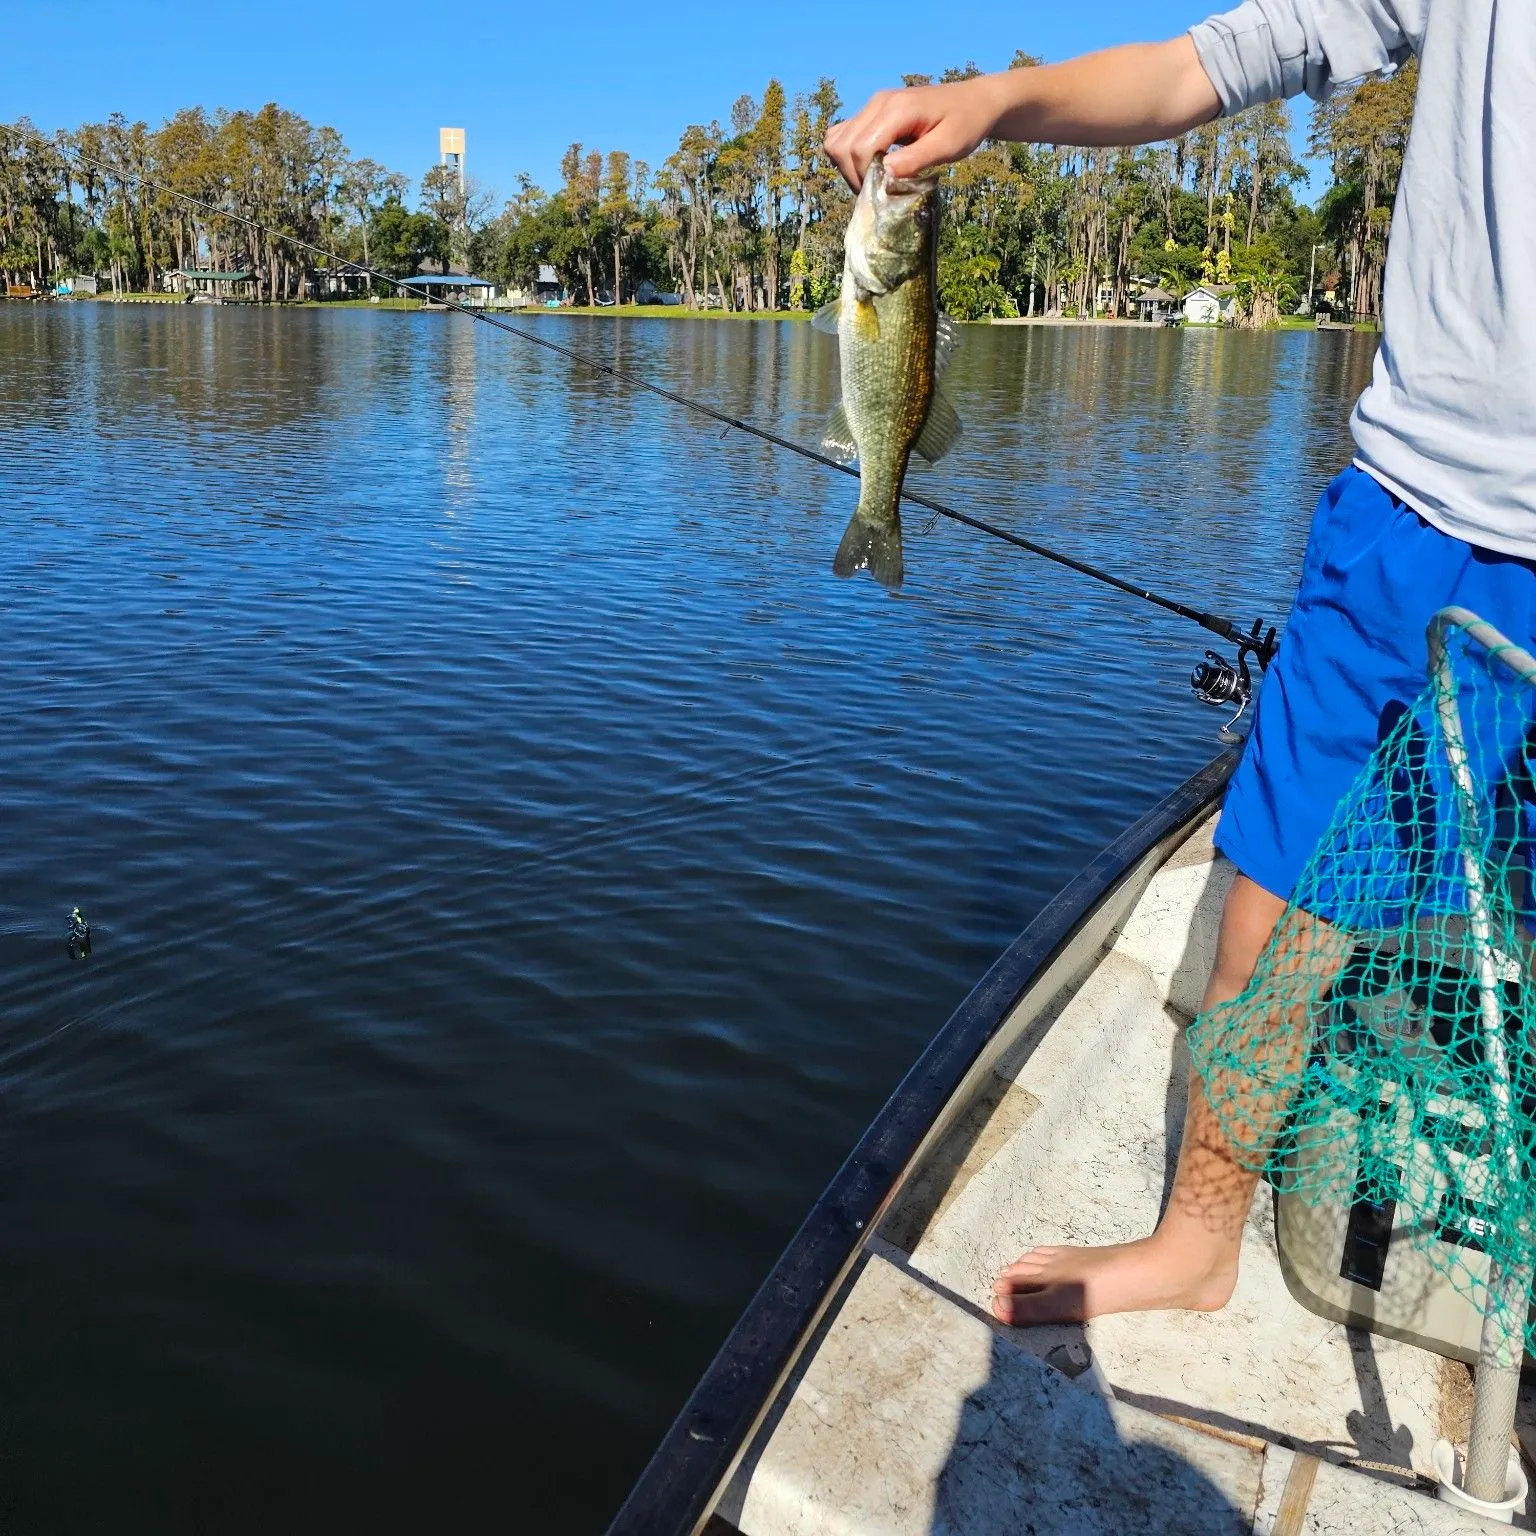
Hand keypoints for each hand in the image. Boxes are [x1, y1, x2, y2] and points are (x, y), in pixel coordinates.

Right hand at [824, 78, 1000, 191]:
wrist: (974, 102)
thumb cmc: (966, 125)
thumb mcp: (948, 147)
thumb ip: (916, 159)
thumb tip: (884, 173)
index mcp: (897, 109)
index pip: (860, 148)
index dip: (865, 177)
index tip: (883, 193)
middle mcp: (879, 103)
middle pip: (842, 145)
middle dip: (854, 175)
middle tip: (878, 192)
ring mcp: (873, 106)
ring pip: (836, 140)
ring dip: (847, 167)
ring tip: (872, 180)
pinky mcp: (872, 112)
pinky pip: (843, 134)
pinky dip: (847, 156)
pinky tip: (868, 167)